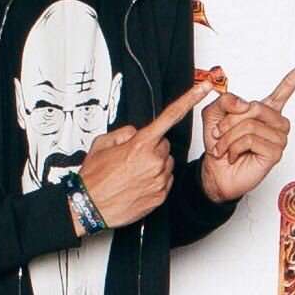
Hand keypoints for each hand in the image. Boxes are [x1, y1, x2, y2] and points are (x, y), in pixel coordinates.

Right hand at [75, 81, 212, 233]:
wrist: (89, 207)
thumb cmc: (94, 177)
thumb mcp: (102, 144)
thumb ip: (125, 132)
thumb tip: (137, 133)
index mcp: (141, 144)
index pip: (171, 115)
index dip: (190, 99)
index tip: (205, 87)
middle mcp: (154, 160)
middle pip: (164, 145)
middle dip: (152, 148)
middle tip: (131, 159)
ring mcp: (160, 178)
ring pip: (166, 163)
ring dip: (154, 165)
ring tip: (132, 174)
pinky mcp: (161, 195)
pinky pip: (166, 180)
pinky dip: (155, 181)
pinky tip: (137, 185)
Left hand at [200, 50, 294, 202]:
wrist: (215, 172)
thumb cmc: (219, 145)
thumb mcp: (214, 115)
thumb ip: (225, 102)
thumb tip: (241, 102)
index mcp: (267, 109)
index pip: (288, 86)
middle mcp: (276, 122)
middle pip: (255, 107)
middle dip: (230, 121)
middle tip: (220, 133)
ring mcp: (278, 138)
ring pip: (250, 124)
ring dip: (229, 137)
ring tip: (225, 147)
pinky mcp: (275, 153)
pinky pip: (251, 139)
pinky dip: (234, 147)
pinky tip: (233, 155)